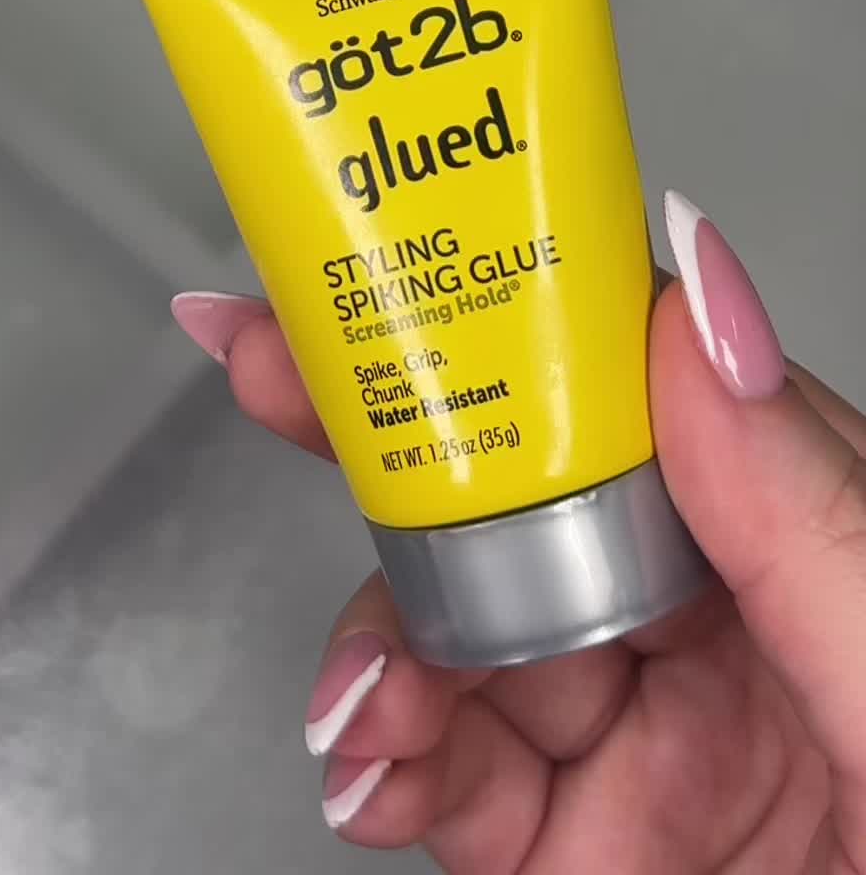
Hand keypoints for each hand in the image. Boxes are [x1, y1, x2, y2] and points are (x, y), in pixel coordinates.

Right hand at [172, 196, 865, 871]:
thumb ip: (806, 504)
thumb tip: (700, 298)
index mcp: (805, 533)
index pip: (641, 378)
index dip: (516, 304)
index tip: (405, 258)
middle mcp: (716, 621)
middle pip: (522, 489)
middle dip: (389, 431)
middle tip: (267, 366)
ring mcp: (641, 739)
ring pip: (460, 631)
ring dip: (382, 641)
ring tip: (369, 697)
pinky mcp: (578, 855)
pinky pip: (453, 778)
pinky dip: (389, 759)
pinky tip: (371, 765)